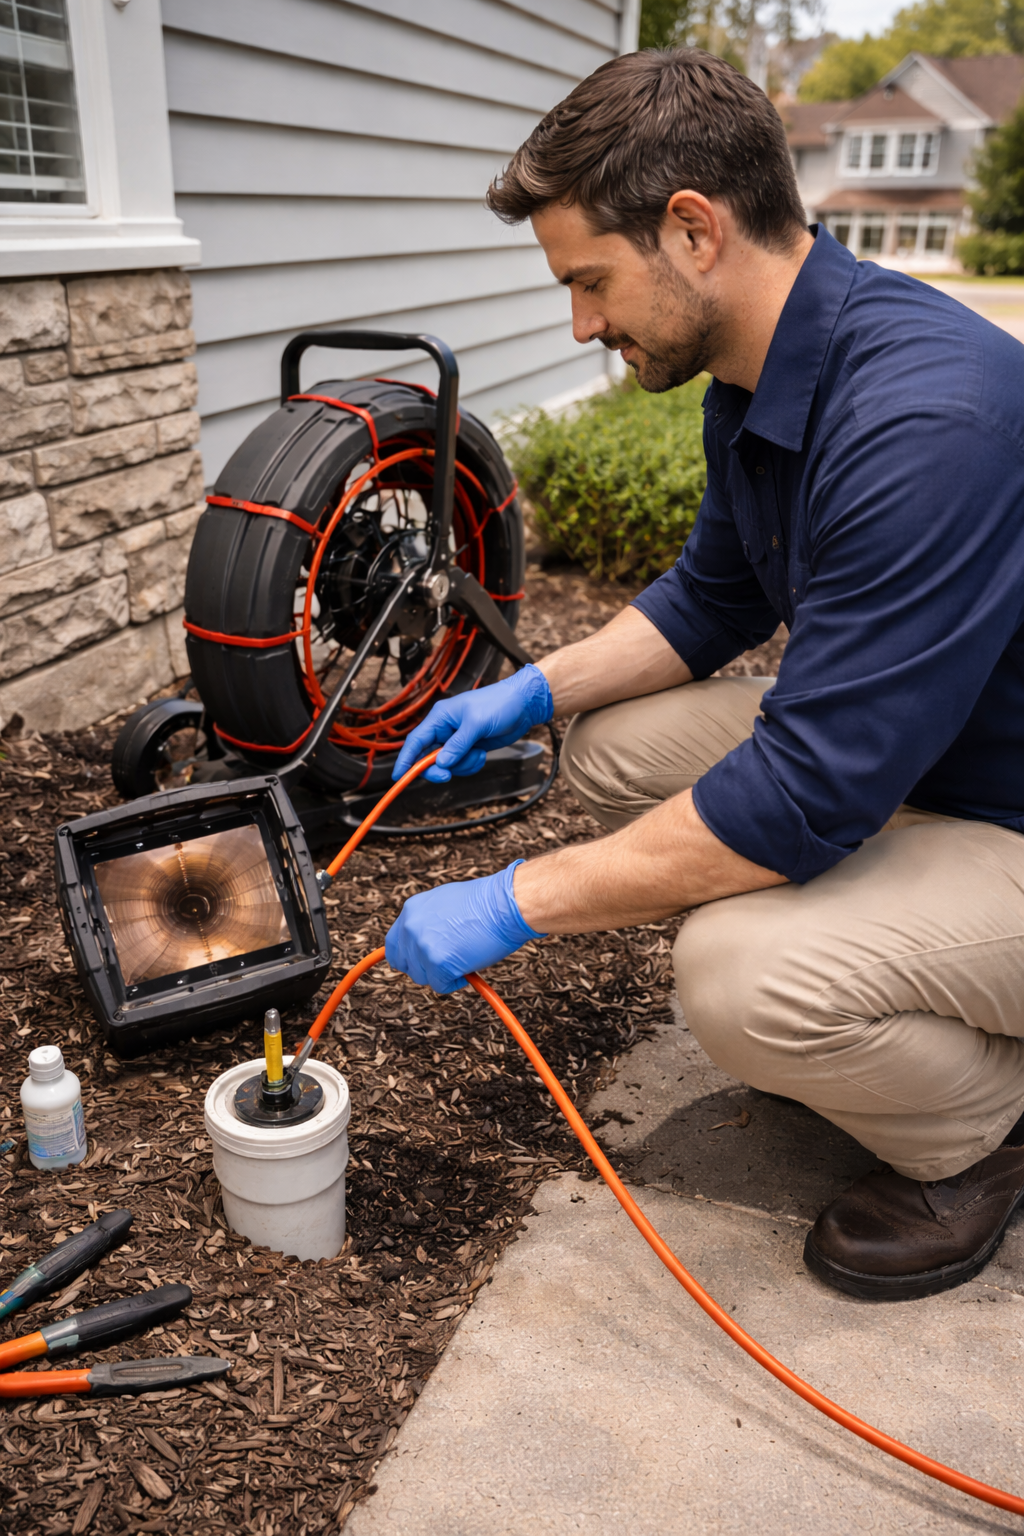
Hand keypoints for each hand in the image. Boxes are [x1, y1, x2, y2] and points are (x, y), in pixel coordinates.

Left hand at [385, 861, 543, 992]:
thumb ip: (428, 922)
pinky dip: (456, 981)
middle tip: (447, 961)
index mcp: (411, 911)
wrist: (505, 904)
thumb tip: (423, 942)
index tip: (419, 962)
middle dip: (425, 967)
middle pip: (405, 964)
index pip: (393, 944)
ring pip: (422, 977)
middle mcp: (411, 928)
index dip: (408, 956)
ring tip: (464, 956)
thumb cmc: (485, 903)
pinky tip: (470, 965)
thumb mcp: (445, 902)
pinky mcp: (438, 964)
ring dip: (441, 973)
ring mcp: (423, 947)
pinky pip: (441, 985)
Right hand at [392, 664, 552, 783]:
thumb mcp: (476, 724)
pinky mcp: (469, 748)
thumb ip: (457, 745)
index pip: (415, 741)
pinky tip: (481, 755)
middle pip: (428, 757)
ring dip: (461, 765)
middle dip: (437, 768)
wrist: (522, 704)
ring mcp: (457, 740)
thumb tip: (441, 763)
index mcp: (440, 718)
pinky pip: (461, 765)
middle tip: (447, 775)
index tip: (398, 777)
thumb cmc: (498, 704)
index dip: (405, 760)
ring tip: (477, 754)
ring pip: (447, 764)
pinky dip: (471, 765)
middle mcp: (445, 729)